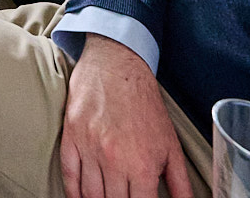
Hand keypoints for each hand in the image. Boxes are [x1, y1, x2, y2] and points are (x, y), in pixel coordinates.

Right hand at [60, 36, 195, 197]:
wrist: (118, 66)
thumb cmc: (144, 105)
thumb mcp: (170, 145)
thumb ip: (180, 183)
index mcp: (142, 165)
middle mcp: (114, 160)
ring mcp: (89, 148)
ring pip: (90, 195)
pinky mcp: (71, 137)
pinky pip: (69, 175)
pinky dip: (73, 192)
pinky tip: (81, 197)